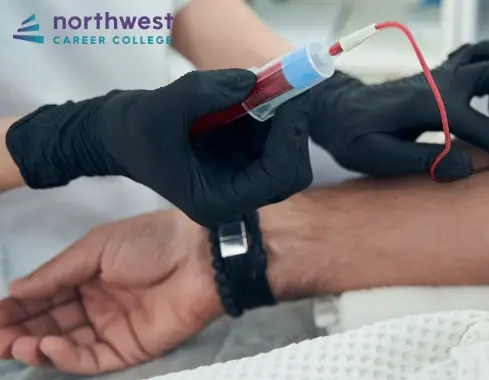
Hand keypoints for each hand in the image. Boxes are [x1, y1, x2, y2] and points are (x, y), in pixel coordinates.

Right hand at [0, 210, 221, 373]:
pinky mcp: (130, 348)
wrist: (198, 256)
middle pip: (50, 324)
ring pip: (66, 346)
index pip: (44, 297)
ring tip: (14, 344)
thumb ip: (56, 272)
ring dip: (37, 347)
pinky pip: (92, 359)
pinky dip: (66, 358)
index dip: (16, 308)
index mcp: (87, 276)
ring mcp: (112, 328)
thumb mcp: (95, 248)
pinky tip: (48, 346)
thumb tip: (14, 290)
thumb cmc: (149, 242)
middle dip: (19, 332)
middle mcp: (96, 305)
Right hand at [6, 70, 313, 226]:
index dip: (289, 138)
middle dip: (293, 130)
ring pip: (289, 153)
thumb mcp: (160, 108)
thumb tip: (252, 80)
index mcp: (219, 202)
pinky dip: (275, 113)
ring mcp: (245, 178)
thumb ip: (204, 92)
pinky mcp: (246, 158)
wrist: (120, 134)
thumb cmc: (134, 132)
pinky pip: (275, 138)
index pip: (275, 177)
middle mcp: (238, 196)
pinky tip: (259, 91)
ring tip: (269, 86)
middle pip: (291, 172)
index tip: (292, 99)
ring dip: (286, 118)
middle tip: (289, 89)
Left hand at [309, 41, 488, 188]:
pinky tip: (483, 104)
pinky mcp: (437, 74)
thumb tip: (467, 167)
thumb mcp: (378, 157)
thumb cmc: (352, 136)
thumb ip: (423, 160)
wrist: (335, 110)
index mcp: (433, 107)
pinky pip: (476, 57)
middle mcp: (443, 83)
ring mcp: (441, 74)